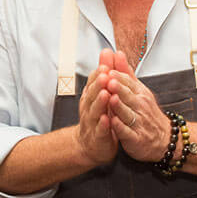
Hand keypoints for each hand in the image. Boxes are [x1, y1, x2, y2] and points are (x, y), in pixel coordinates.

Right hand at [74, 51, 119, 167]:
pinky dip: (103, 125)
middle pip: (92, 94)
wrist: (91, 145)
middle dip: (98, 84)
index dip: (98, 74)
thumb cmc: (99, 116)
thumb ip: (105, 73)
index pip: (93, 83)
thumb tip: (107, 51)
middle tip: (105, 74)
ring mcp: (92, 123)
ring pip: (95, 111)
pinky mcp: (98, 137)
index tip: (105, 64)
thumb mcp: (101, 93)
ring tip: (105, 94)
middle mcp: (89, 108)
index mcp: (91, 97)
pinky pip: (100, 130)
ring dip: (100, 102)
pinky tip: (107, 119)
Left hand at [105, 62, 170, 161]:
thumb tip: (117, 53)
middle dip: (118, 88)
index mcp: (139, 93)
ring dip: (119, 106)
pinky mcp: (135, 138)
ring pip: (127, 113)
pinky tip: (113, 123)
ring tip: (111, 98)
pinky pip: (127, 132)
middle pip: (128, 96)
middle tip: (108, 80)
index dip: (118, 77)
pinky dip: (120, 127)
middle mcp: (140, 106)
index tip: (107, 70)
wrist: (164, 139)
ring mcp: (138, 123)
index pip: (128, 83)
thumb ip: (126, 73)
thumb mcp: (139, 90)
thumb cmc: (147, 113)